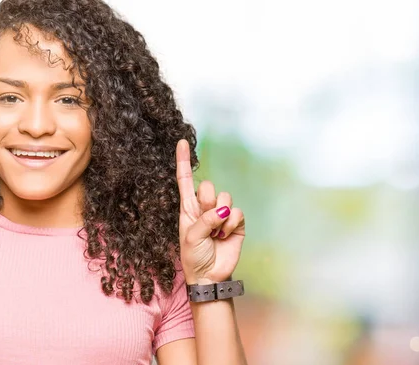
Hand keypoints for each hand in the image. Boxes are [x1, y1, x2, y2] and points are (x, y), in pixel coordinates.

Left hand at [175, 139, 245, 283]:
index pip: (185, 180)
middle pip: (209, 187)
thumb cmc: (193, 257)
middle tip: (205, 222)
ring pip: (225, 198)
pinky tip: (225, 236)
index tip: (181, 141)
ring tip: (215, 234)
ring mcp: (221, 215)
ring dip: (219, 217)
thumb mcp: (191, 236)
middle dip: (207, 203)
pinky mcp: (236, 223)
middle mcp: (204, 208)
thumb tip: (224, 210)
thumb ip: (205, 219)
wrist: (209, 277)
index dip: (183, 161)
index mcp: (188, 208)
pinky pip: (237, 212)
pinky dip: (231, 225)